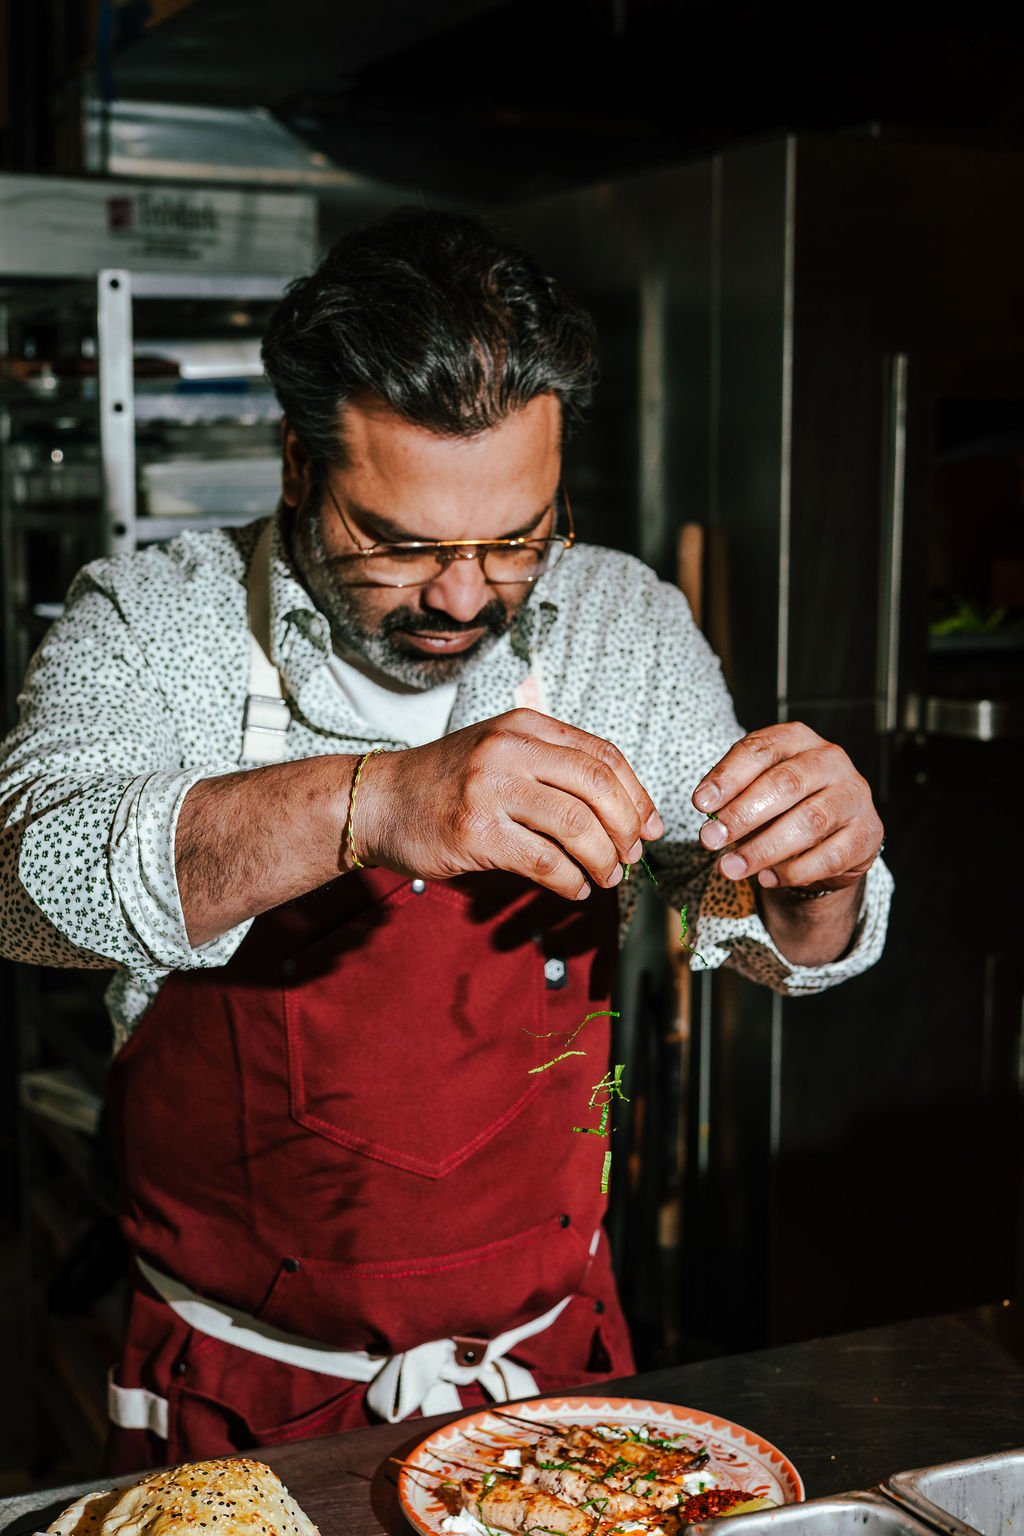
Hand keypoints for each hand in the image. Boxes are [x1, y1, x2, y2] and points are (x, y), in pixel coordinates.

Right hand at [354, 709, 663, 899]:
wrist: (377, 801)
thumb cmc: (445, 783)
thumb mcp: (500, 752)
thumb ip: (553, 767)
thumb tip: (623, 809)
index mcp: (524, 727)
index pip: (603, 754)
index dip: (637, 794)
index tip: (650, 826)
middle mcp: (509, 750)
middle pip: (598, 786)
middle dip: (626, 828)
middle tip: (631, 855)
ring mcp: (490, 790)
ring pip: (577, 826)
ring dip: (604, 859)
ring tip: (606, 876)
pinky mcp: (475, 833)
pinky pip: (544, 862)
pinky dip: (570, 881)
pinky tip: (574, 888)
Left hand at [692, 722, 883, 891]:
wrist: (832, 833)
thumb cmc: (783, 803)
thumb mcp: (755, 788)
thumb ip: (733, 795)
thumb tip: (709, 814)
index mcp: (797, 738)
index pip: (760, 750)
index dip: (728, 777)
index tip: (700, 804)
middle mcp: (830, 760)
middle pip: (785, 783)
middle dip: (742, 814)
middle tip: (710, 839)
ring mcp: (853, 795)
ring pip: (809, 821)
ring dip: (763, 849)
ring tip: (730, 867)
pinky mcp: (867, 833)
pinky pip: (830, 856)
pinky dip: (794, 871)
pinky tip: (766, 879)